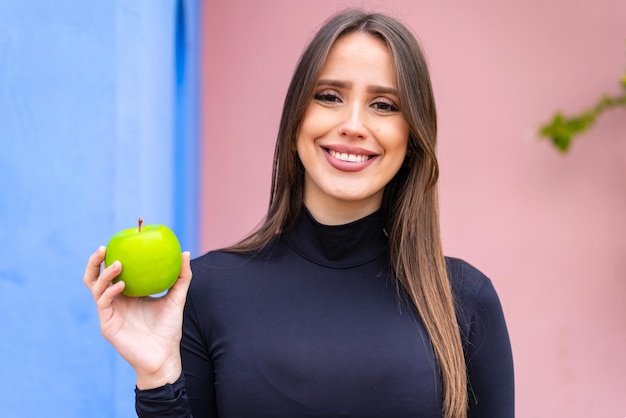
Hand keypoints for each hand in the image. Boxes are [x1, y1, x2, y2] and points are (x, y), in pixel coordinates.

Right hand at [83, 246, 191, 388]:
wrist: (164, 356)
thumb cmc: (168, 329)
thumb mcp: (176, 299)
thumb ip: (181, 277)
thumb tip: (185, 252)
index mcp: (127, 294)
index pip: (112, 271)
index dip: (110, 255)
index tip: (118, 239)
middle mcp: (115, 301)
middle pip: (95, 277)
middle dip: (95, 261)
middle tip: (103, 247)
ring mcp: (109, 312)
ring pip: (95, 287)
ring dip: (104, 274)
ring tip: (119, 264)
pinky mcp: (107, 324)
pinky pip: (104, 303)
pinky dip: (110, 291)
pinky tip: (122, 285)